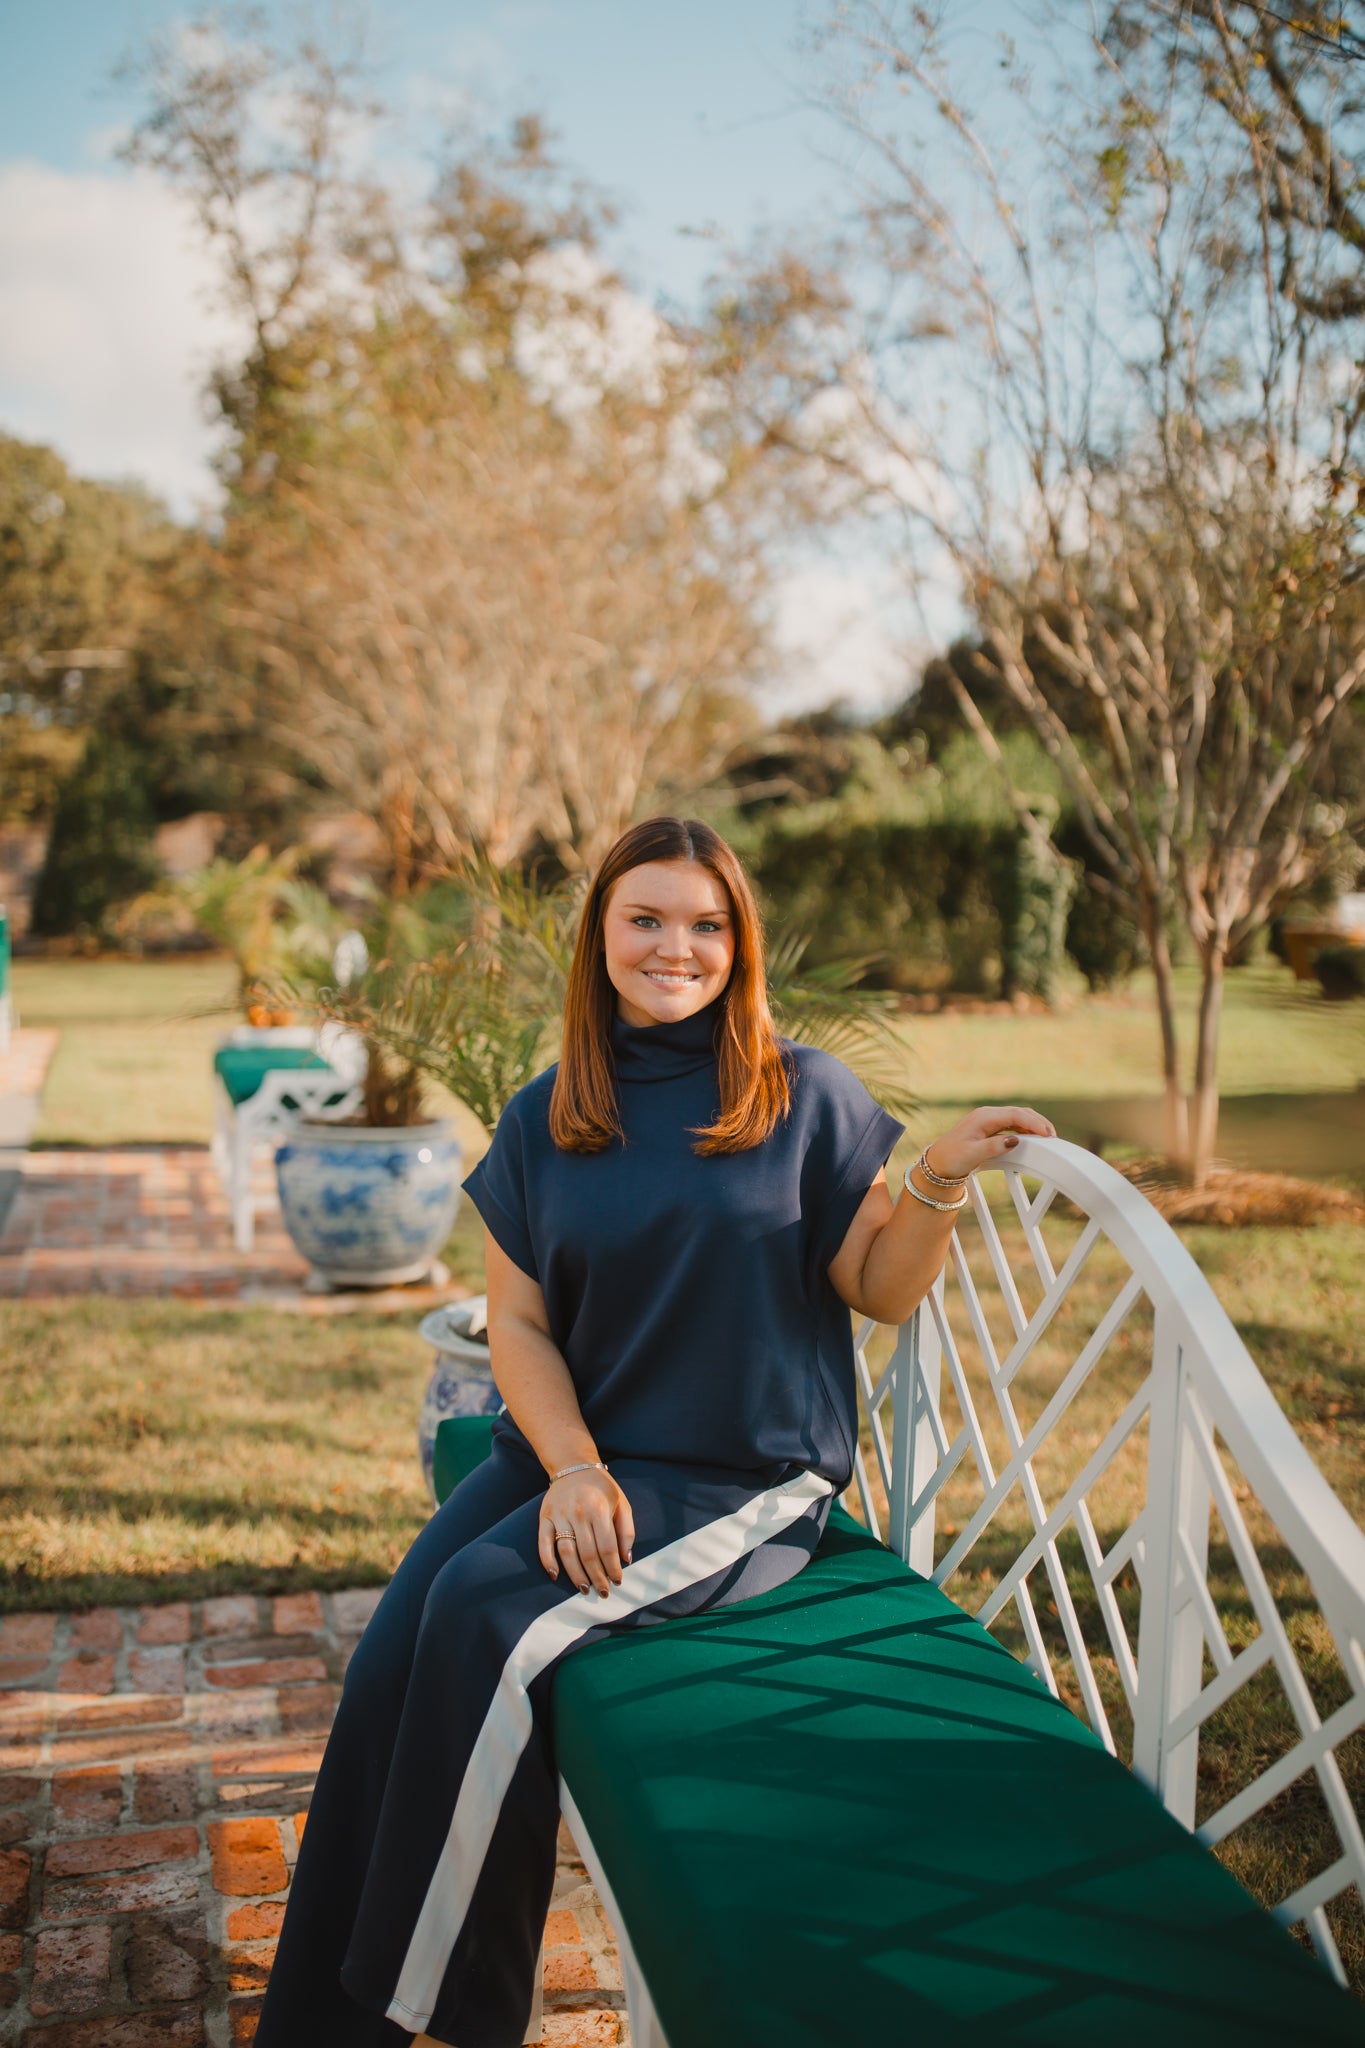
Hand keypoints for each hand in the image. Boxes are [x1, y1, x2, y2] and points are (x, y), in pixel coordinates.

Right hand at [537, 1468, 635, 1597]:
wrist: (573, 1465)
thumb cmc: (601, 1488)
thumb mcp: (621, 1503)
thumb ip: (627, 1530)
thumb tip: (627, 1559)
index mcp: (599, 1509)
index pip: (607, 1547)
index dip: (613, 1567)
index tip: (617, 1581)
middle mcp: (579, 1513)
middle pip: (588, 1554)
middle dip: (597, 1576)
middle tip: (602, 1592)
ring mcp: (560, 1515)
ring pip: (567, 1552)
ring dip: (576, 1574)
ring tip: (584, 1589)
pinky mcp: (544, 1517)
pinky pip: (544, 1543)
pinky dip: (548, 1561)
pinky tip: (555, 1576)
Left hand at [923, 1105, 1056, 1183]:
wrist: (937, 1163)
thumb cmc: (951, 1158)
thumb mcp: (972, 1154)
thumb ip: (994, 1147)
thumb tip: (1015, 1140)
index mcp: (983, 1117)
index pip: (1015, 1115)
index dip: (1034, 1123)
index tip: (1047, 1134)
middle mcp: (987, 1115)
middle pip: (1019, 1113)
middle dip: (1038, 1122)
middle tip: (1053, 1137)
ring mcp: (989, 1120)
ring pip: (1017, 1117)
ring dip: (1033, 1125)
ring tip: (1048, 1138)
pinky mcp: (990, 1127)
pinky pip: (1012, 1124)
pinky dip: (1025, 1129)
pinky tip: (1033, 1138)